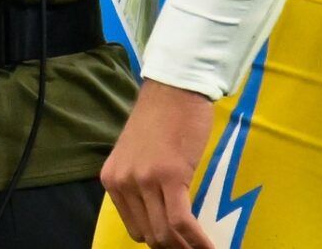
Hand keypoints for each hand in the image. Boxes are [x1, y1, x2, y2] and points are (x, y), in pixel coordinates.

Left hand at [100, 81, 216, 248]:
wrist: (175, 88)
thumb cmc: (162, 117)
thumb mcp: (138, 154)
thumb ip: (140, 183)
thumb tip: (157, 216)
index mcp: (112, 179)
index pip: (134, 227)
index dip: (157, 240)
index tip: (175, 244)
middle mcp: (123, 182)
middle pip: (149, 234)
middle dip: (172, 247)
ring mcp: (144, 180)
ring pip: (165, 232)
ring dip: (186, 248)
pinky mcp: (169, 177)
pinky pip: (181, 222)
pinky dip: (197, 240)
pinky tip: (209, 247)